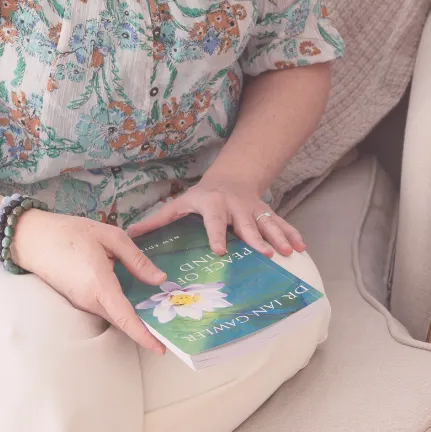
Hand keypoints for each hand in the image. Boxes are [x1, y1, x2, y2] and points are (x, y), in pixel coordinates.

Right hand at [10, 209, 167, 355]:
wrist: (32, 238)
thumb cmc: (70, 232)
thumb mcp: (109, 236)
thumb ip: (135, 259)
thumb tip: (159, 279)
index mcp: (100, 285)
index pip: (125, 318)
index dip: (144, 335)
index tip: (161, 348)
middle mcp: (89, 301)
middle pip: (122, 319)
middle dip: (144, 324)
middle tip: (168, 318)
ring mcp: (81, 302)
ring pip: (113, 314)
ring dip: (132, 314)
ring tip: (156, 304)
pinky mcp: (77, 299)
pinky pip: (103, 307)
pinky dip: (120, 306)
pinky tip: (132, 292)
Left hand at [126, 177, 305, 258]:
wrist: (231, 178)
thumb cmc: (202, 197)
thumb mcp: (179, 203)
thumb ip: (158, 220)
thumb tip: (130, 233)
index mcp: (213, 205)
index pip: (214, 221)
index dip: (216, 235)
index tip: (220, 251)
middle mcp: (236, 206)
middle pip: (247, 223)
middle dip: (256, 238)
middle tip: (265, 254)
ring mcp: (254, 209)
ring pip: (268, 223)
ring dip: (278, 237)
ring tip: (288, 253)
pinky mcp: (267, 213)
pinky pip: (281, 223)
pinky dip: (291, 234)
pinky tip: (300, 248)